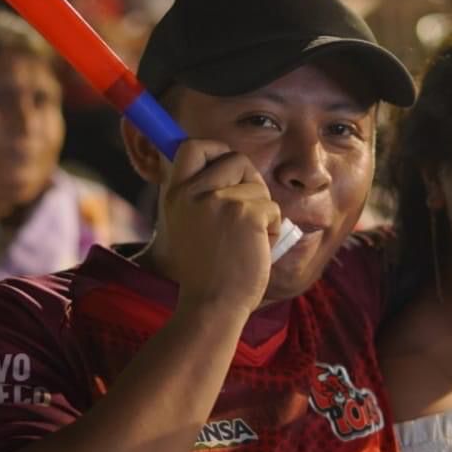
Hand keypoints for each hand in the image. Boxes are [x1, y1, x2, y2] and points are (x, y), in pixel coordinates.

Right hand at [158, 139, 280, 314]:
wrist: (212, 304)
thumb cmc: (207, 271)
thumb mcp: (187, 226)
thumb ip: (199, 196)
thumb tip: (225, 164)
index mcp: (176, 195)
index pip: (192, 146)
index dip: (214, 149)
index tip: (224, 163)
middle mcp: (194, 193)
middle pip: (235, 158)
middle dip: (250, 179)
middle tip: (249, 207)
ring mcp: (220, 201)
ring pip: (258, 186)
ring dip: (263, 210)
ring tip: (249, 239)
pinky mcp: (247, 214)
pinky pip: (273, 208)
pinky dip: (274, 229)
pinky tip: (258, 248)